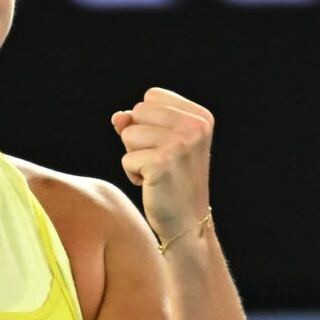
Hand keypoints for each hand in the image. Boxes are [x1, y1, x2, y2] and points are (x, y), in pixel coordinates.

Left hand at [111, 88, 213, 240]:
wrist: (187, 222)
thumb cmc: (171, 179)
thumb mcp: (159, 142)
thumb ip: (137, 121)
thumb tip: (118, 117)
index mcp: (200, 116)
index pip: (151, 96)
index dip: (147, 121)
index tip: (166, 146)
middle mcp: (195, 127)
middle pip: (137, 111)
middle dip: (138, 138)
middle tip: (160, 161)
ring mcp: (181, 144)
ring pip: (128, 133)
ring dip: (134, 156)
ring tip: (156, 172)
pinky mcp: (162, 163)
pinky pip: (126, 158)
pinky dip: (132, 173)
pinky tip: (152, 184)